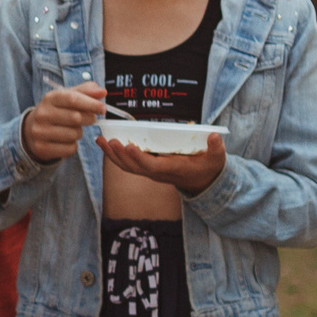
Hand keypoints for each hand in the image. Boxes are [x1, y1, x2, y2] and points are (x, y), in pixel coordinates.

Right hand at [21, 83, 107, 164]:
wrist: (33, 129)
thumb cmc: (57, 111)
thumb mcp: (68, 97)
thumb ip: (86, 92)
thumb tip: (102, 92)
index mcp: (49, 98)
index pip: (72, 99)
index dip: (91, 103)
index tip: (102, 108)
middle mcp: (42, 114)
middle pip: (76, 118)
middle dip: (89, 119)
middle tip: (90, 119)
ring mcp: (40, 132)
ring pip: (74, 135)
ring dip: (80, 133)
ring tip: (73, 129)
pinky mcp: (41, 147)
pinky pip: (69, 149)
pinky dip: (73, 146)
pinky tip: (66, 140)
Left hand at [101, 133, 226, 194]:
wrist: (203, 181)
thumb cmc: (208, 166)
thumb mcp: (216, 158)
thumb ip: (216, 148)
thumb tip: (215, 136)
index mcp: (172, 169)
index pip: (152, 166)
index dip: (139, 158)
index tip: (129, 146)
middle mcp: (158, 173)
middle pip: (134, 167)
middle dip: (120, 155)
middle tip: (108, 140)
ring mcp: (150, 172)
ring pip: (127, 167)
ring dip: (112, 155)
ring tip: (100, 140)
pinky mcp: (147, 168)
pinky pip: (128, 164)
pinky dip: (116, 155)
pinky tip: (106, 144)